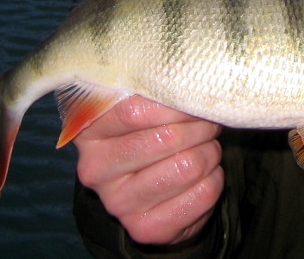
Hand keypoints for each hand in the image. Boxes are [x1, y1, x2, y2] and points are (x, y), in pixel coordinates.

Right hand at [73, 96, 223, 245]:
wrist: (149, 189)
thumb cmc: (149, 132)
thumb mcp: (141, 105)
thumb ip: (155, 89)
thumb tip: (193, 76)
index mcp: (89, 131)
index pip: (136, 109)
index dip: (176, 101)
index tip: (193, 95)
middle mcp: (95, 169)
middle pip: (168, 138)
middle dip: (201, 126)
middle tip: (207, 123)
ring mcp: (117, 203)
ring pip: (189, 166)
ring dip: (210, 152)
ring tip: (206, 147)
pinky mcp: (145, 228)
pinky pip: (202, 194)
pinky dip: (214, 179)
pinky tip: (204, 174)